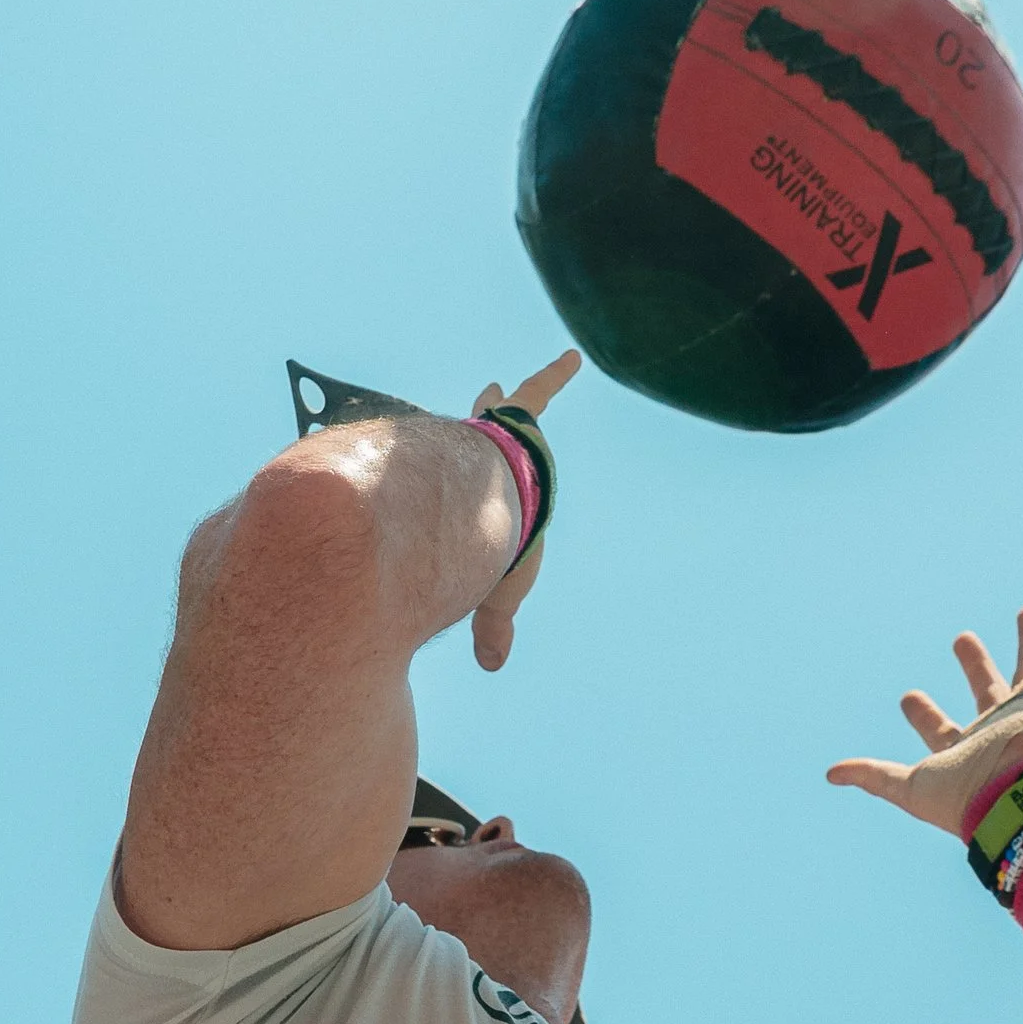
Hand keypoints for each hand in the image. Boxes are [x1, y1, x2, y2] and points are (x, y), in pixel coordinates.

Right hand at [469, 350, 578, 671]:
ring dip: (508, 405)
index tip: (448, 501)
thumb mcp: (491, 592)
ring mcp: (495, 441)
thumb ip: (495, 624)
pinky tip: (575, 356)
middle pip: (478, 445)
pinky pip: (539, 391)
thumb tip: (494, 667)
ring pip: (504, 417)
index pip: (464, 493)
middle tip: (476, 407)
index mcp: (466, 502)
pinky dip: (557, 373)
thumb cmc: (477, 552)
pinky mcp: (520, 423)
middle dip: (478, 429)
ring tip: (501, 388)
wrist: (467, 507)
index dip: (461, 487)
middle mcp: (474, 466)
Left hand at [827, 594, 1022, 838]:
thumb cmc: (964, 797)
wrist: (1013, 800)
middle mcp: (994, 732)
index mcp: (963, 753)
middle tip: (962, 638)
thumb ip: (873, 776)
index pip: (940, 729)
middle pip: (986, 689)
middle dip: (974, 666)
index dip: (923, 713)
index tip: (908, 697)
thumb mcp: (908, 785)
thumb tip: (831, 773)